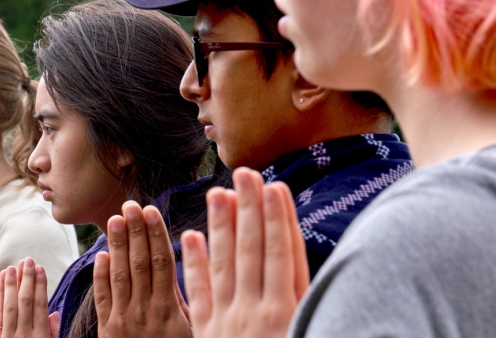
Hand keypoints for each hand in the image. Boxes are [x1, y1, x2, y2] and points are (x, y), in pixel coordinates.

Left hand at [0, 258, 59, 337]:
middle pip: (25, 302)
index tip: (39, 268)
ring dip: (7, 287)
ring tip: (8, 269)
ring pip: (7, 309)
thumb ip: (53, 331)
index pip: (40, 304)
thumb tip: (54, 313)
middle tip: (26, 261)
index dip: (40, 284)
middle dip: (26, 279)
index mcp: (40, 335)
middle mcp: (23, 335)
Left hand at [94, 202, 191, 337]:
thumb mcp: (192, 332)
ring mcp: (124, 320)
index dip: (155, 234)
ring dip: (117, 245)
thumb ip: (186, 302)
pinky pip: (103, 299)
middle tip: (129, 205)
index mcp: (169, 310)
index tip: (151, 211)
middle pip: (139, 263)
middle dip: (135, 231)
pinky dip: (101, 276)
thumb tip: (193, 269)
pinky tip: (101, 256)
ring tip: (114, 219)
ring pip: (120, 275)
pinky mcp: (108, 331)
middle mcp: (145, 311)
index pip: (161, 262)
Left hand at [182, 168, 309, 337]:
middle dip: (250, 209)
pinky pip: (198, 293)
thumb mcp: (304, 331)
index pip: (282, 254)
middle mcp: (254, 313)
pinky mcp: (205, 332)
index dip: (278, 219)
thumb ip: (302, 299)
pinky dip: (194, 264)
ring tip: (217, 191)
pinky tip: (191, 235)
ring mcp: (226, 321)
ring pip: (224, 264)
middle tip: (245, 173)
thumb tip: (300, 252)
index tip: (275, 187)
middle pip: (252, 250)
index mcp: (284, 313)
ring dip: (221, 225)